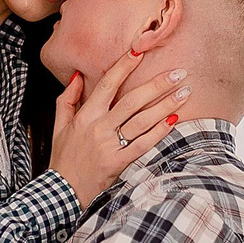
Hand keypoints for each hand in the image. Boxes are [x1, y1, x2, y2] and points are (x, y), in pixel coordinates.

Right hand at [49, 53, 186, 201]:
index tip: (140, 50)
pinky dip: (159, 132)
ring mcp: (109, 145)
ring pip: (142, 120)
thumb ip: (67, 99)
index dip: (123, 66)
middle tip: (179, 72)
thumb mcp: (59, 126)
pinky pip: (143, 145)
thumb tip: (77, 76)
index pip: (107, 84)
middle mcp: (99, 127)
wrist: (61, 192)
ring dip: (165, 105)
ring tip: (184, 92)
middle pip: (132, 100)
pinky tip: (174, 120)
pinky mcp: (118, 163)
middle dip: (157, 84)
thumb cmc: (63, 159)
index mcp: (85, 115)